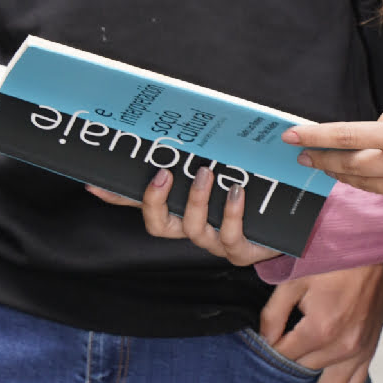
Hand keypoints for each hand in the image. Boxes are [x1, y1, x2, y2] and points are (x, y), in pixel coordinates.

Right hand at [87, 164, 278, 267]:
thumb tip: (169, 132)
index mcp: (180, 211)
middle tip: (164, 173)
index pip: (140, 205)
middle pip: (159, 227)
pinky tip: (237, 193)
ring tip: (207, 174)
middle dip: (156, 202)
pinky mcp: (240, 251)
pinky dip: (232, 214)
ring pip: (192, 230)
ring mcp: (214, 242)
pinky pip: (230, 237)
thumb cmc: (247, 190)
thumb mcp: (221, 171)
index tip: (96, 184)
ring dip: (197, 201)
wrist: (286, 223)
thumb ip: (193, 159)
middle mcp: (191, 229)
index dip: (117, 198)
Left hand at [258, 264, 382, 382]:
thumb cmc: (331, 258)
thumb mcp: (293, 279)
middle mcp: (342, 347)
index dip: (271, 353)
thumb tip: (265, 342)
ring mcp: (359, 351)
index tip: (263, 346)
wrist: (374, 248)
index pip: (285, 356)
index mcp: (320, 329)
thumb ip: (274, 313)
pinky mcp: (369, 350)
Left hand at [286, 98, 382, 207]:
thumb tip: (371, 130)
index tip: (293, 136)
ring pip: (363, 182)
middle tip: (303, 155)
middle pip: (349, 165)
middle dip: (322, 159)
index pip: (347, 135)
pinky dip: (368, 182)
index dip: (316, 136)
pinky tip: (357, 175)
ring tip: (325, 165)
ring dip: (340, 174)